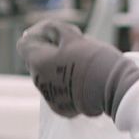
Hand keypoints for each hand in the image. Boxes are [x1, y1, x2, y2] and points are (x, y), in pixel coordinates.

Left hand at [17, 21, 138, 119]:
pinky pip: (59, 91)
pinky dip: (67, 84)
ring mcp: (49, 97)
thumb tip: (37, 32)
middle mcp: (39, 82)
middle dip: (50, 51)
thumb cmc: (93, 59)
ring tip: (81, 63)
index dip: (38, 34)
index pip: (24, 45)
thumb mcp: (73, 36)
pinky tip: (83, 80)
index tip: (54, 32)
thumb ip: (52, 30)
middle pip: (37, 61)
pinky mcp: (61, 108)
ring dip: (58, 68)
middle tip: (74, 45)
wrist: (114, 88)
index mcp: (38, 62)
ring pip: (48, 77)